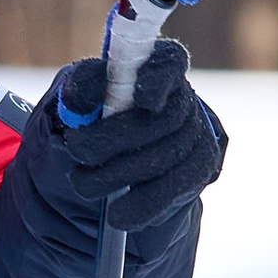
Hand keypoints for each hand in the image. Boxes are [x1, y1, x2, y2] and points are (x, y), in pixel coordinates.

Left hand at [22, 35, 225, 230]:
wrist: (108, 159)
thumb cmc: (95, 114)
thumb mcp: (81, 94)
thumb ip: (81, 89)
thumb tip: (78, 102)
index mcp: (159, 64)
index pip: (170, 62)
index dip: (160, 80)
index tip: (143, 98)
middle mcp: (185, 96)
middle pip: (165, 118)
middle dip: (116, 138)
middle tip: (77, 151)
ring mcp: (197, 133)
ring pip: (169, 156)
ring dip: (122, 175)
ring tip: (83, 186)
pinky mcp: (200, 167)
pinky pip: (177, 188)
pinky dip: (145, 204)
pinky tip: (119, 215)